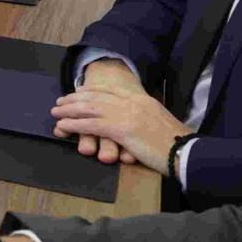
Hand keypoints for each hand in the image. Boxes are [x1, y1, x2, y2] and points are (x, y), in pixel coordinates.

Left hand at [52, 83, 187, 170]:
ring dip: (69, 110)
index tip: (77, 92)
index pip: (110, 90)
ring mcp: (126, 114)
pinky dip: (74, 125)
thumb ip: (145, 115)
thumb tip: (134, 119)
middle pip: (96, 96)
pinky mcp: (121, 129)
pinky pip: (91, 125)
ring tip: (55, 113)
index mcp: (142, 99)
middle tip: (60, 102)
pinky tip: (63, 126)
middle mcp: (132, 102)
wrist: (186, 151)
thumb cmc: (176, 142)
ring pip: (89, 108)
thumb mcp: (159, 121)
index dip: (90, 90)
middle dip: (74, 99)